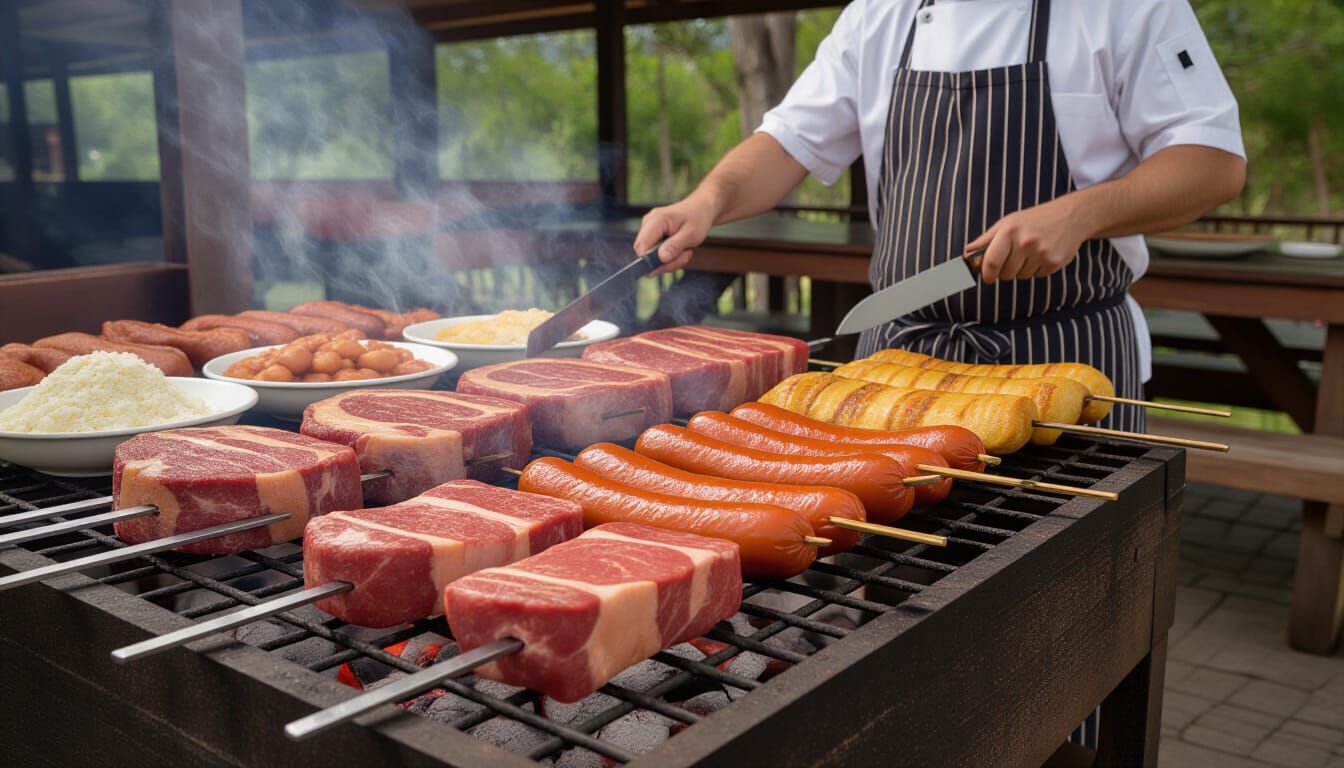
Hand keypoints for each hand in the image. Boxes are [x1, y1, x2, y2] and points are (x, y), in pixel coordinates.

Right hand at [634, 196, 718, 275]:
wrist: (700, 209)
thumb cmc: (697, 219)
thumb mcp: (691, 234)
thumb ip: (675, 246)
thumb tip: (661, 258)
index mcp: (656, 220)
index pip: (642, 246)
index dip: (652, 261)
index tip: (670, 264)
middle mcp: (648, 223)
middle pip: (644, 253)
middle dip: (664, 262)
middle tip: (684, 257)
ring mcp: (648, 228)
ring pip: (650, 256)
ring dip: (669, 260)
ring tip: (685, 251)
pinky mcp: (652, 234)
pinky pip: (655, 253)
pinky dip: (669, 257)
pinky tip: (680, 250)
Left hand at [966, 197, 1090, 282]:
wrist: (1071, 216)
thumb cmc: (1035, 219)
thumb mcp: (1008, 223)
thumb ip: (986, 240)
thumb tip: (966, 254)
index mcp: (1010, 230)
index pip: (991, 261)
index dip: (986, 274)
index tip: (987, 277)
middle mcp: (1026, 242)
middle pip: (1005, 273)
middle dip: (1005, 270)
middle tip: (1013, 258)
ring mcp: (1042, 253)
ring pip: (1021, 276)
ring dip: (1021, 269)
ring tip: (1030, 252)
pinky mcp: (1054, 262)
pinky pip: (1037, 276)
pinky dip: (1037, 269)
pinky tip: (1042, 254)